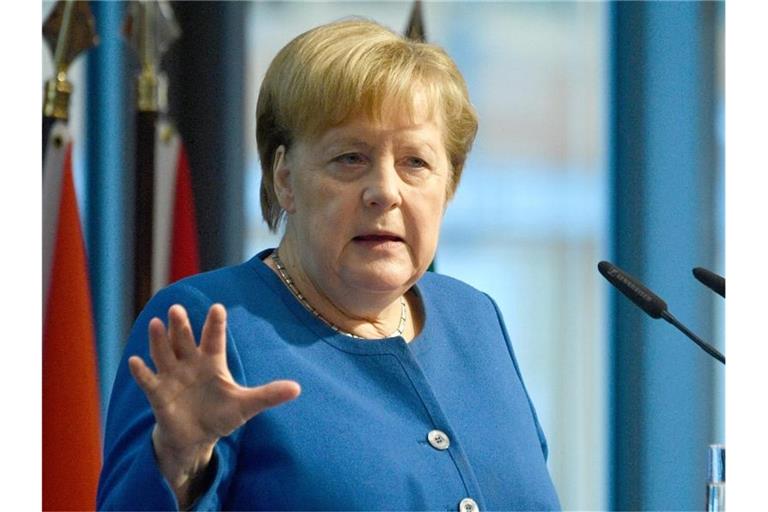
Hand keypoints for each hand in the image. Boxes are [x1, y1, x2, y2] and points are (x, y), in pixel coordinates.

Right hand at [128, 304, 299, 504]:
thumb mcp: (246, 405)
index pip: (214, 339)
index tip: (218, 307)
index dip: (215, 324)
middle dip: (181, 326)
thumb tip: (297, 388)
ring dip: (159, 340)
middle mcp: (190, 364)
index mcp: (212, 362)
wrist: (196, 437)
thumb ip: (268, 395)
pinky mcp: (159, 395)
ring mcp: (172, 377)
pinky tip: (136, 361)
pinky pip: (149, 381)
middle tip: (177, 308)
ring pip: (164, 354)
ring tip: (156, 323)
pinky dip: (142, 372)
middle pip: (184, 341)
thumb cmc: (221, 414)